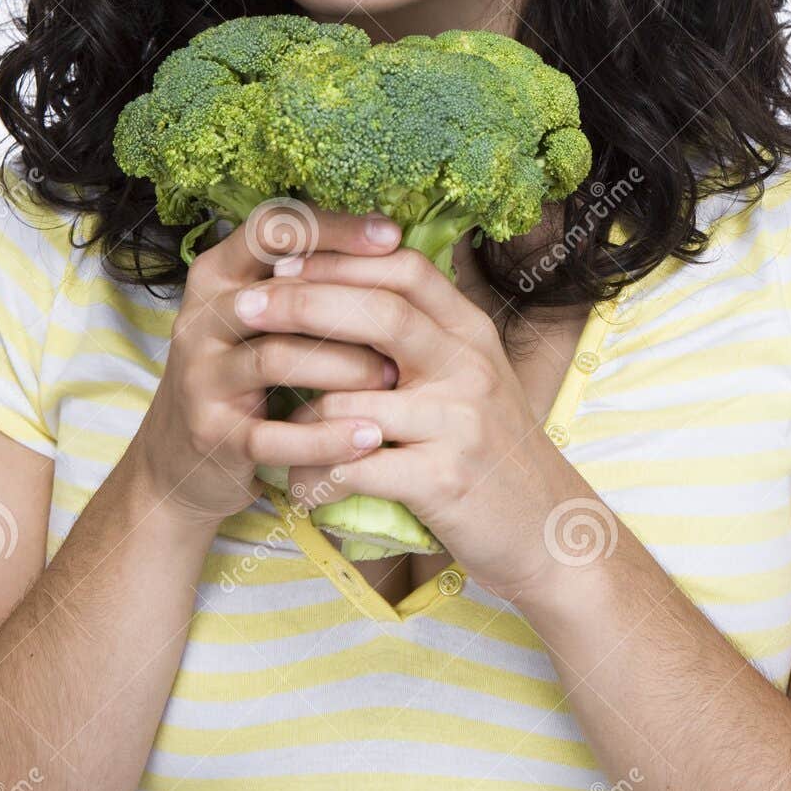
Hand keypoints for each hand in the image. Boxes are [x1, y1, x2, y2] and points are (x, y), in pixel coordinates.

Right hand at [129, 203, 403, 527]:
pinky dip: (327, 437)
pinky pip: (275, 436)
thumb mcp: (261, 317)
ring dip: (345, 369)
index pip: (271, 230)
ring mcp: (201, 377)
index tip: (391, 237)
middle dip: (350, 307)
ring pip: (277, 358)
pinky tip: (370, 437)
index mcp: (217, 275)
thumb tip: (392, 243)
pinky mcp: (212, 435)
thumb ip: (306, 280)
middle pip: (279, 294)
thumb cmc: (244, 371)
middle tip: (406, 325)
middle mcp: (201, 318)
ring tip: (392, 379)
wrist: (182, 458)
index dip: (333, 228)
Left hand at [250, 243, 599, 602]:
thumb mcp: (472, 375)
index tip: (283, 261)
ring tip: (269, 424)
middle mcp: (471, 366)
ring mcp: (460, 422)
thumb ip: (424, 332)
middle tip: (244, 306)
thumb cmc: (491, 448)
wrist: (547, 530)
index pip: (405, 269)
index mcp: (472, 332)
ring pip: (352, 397)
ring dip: (298, 414)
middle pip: (379, 313)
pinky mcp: (444, 478)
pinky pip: (353, 466)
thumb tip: (343, 284)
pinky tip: (300, 481)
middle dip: (302, 304)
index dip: (340, 260)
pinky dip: (315, 475)